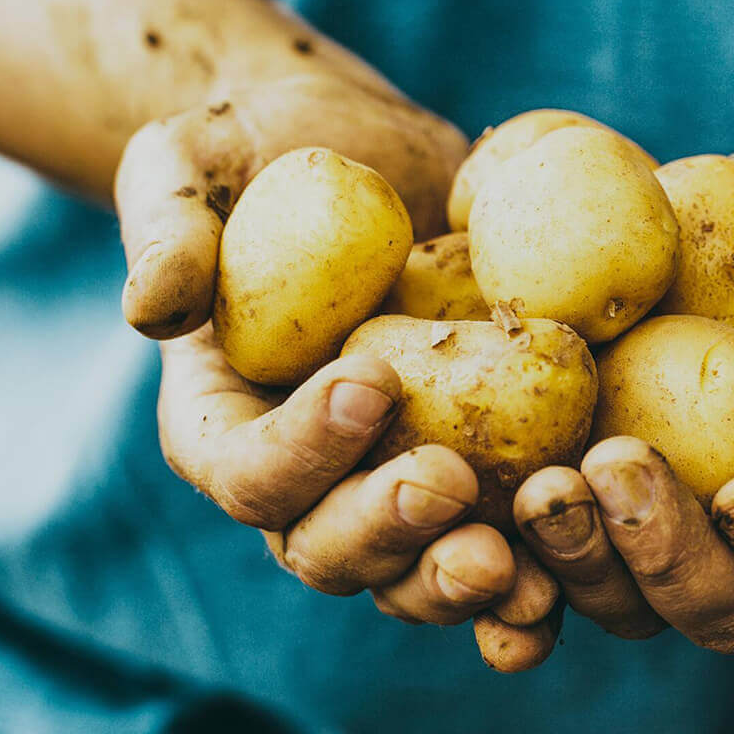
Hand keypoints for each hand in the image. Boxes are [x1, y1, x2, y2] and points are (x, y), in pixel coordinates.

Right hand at [117, 69, 531, 632]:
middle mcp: (304, 480)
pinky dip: (540, 572)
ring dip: (464, 584)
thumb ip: (167, 227)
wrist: (361, 153)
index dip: (302, 448)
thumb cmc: (253, 149)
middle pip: (328, 549)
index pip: (248, 470)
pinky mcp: (477, 471)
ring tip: (522, 569)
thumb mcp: (188, 163)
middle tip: (450, 486)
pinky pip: (505, 545)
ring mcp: (391, 486)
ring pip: (415, 575)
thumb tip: (151, 308)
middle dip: (388, 535)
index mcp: (222, 424)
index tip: (370, 382)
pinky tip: (582, 570)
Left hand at [513, 125, 733, 659]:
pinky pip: (537, 542)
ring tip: (534, 473)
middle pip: (723, 615)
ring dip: (573, 557)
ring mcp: (673, 517)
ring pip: (619, 599)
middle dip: (662, 560)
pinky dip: (495, 542)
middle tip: (614, 462)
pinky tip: (452, 492)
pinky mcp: (590, 474)